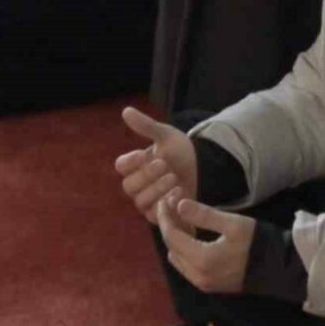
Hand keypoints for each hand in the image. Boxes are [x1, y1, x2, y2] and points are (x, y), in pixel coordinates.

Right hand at [115, 107, 198, 224]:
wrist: (203, 168)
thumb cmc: (180, 151)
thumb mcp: (166, 136)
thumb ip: (147, 126)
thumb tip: (126, 110)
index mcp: (134, 165)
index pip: (121, 166)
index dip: (130, 161)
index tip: (143, 154)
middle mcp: (137, 184)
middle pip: (129, 185)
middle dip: (147, 175)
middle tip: (164, 164)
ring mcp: (146, 201)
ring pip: (141, 201)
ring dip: (157, 189)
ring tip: (174, 178)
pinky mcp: (159, 214)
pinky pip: (155, 215)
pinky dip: (166, 205)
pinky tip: (178, 194)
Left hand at [158, 193, 256, 294]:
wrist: (279, 268)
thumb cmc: (257, 242)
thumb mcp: (232, 223)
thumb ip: (204, 215)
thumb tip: (178, 205)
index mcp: (201, 260)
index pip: (172, 237)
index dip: (165, 217)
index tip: (164, 199)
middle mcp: (197, 276)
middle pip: (171, 248)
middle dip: (169, 225)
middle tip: (172, 204)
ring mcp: (202, 283)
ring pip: (177, 258)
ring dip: (176, 238)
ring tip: (183, 217)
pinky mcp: (209, 285)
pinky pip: (187, 266)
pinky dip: (184, 249)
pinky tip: (193, 234)